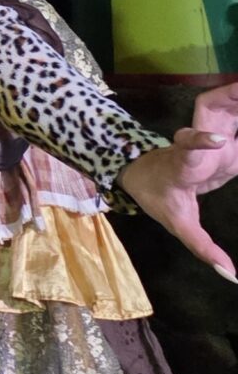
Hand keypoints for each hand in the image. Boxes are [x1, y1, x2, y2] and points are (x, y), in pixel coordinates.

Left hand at [117, 83, 237, 280]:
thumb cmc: (159, 196)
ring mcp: (209, 134)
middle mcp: (195, 143)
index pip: (188, 151)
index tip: (216, 139)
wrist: (144, 171)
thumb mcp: (178, 223)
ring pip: (224, 106)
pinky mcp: (223, 134)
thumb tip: (232, 275)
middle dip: (230, 97)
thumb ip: (203, 247)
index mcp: (182, 164)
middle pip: (208, 113)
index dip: (200, 142)